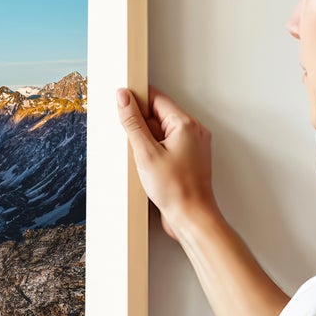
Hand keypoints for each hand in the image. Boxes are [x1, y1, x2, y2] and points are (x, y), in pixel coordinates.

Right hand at [116, 85, 218, 240]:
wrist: (191, 217)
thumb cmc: (175, 189)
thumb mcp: (145, 153)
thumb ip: (133, 122)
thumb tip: (123, 97)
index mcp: (185, 124)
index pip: (156, 99)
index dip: (137, 100)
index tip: (121, 104)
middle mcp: (193, 131)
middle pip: (159, 115)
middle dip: (141, 126)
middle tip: (133, 144)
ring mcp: (192, 146)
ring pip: (162, 132)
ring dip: (147, 142)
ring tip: (143, 161)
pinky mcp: (188, 159)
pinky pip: (167, 146)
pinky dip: (155, 153)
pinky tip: (148, 168)